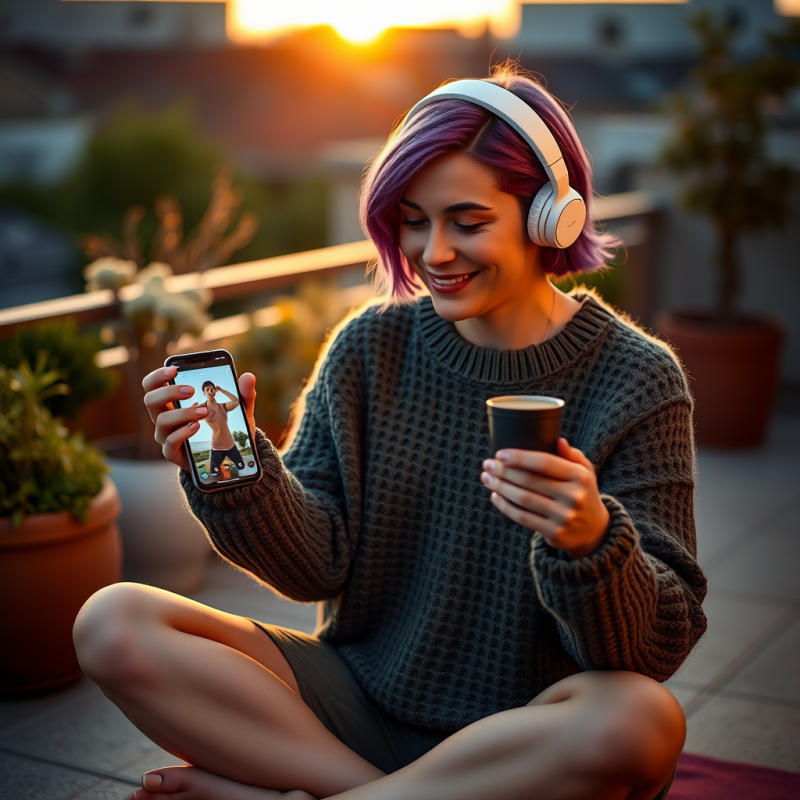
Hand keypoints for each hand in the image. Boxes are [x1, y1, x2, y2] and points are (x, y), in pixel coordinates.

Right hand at [142, 367, 257, 470]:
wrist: (225, 454)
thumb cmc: (224, 426)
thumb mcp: (237, 409)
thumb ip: (243, 394)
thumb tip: (248, 376)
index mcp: (172, 401)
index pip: (153, 385)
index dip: (159, 375)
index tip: (174, 369)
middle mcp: (164, 416)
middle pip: (150, 400)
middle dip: (169, 392)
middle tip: (191, 390)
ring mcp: (166, 435)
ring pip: (161, 420)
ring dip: (182, 413)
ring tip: (203, 411)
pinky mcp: (172, 452)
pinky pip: (170, 442)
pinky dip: (183, 432)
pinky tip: (197, 426)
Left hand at [480, 438, 609, 558]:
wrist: (596, 532)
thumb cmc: (583, 494)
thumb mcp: (585, 473)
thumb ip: (573, 456)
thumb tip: (558, 440)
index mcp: (580, 476)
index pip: (545, 463)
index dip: (519, 457)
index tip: (500, 453)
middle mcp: (574, 496)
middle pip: (530, 481)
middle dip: (503, 471)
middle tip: (488, 464)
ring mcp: (564, 516)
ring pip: (523, 499)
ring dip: (500, 487)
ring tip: (486, 478)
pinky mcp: (554, 533)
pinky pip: (523, 518)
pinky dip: (505, 506)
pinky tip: (495, 496)